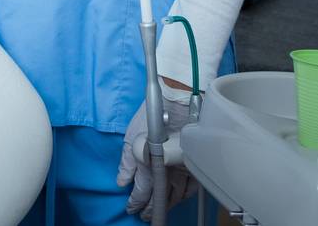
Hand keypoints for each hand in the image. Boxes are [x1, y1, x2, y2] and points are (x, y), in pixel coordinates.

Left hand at [117, 97, 195, 218]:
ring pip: (175, 197)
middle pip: (158, 198)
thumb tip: (122, 181)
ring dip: (166, 205)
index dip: (135, 202)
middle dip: (150, 208)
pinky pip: (190, 189)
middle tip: (144, 215)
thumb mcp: (131, 136)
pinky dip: (182, 196)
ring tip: (160, 211)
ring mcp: (183, 172)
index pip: (141, 192)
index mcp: (148, 167)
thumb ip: (127, 162)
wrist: (180, 102)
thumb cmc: (152, 115)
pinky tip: (178, 198)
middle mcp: (167, 174)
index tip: (131, 208)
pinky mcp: (196, 166)